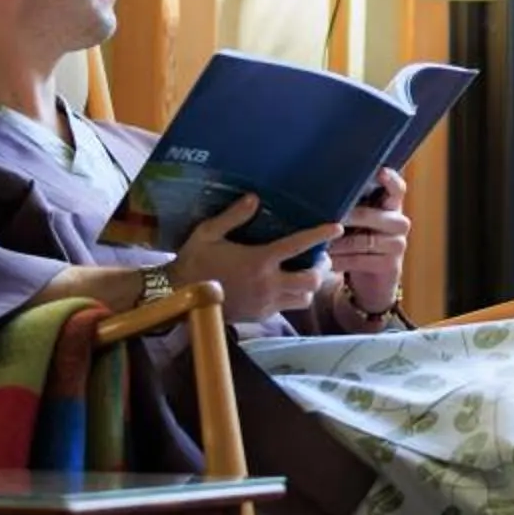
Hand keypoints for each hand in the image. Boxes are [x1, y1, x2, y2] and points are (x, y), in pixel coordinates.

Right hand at [166, 193, 337, 324]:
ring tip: (303, 274)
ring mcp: (265, 303)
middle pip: (311, 281)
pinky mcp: (259, 316)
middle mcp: (267, 284)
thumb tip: (254, 198)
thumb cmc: (193, 261)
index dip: (320, 235)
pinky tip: (281, 286)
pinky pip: (286, 308)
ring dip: (308, 287)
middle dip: (319, 270)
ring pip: (303, 299)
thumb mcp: (208, 233)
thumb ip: (233, 216)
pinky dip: (291, 298)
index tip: (336, 227)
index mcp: (258, 260)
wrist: (177, 297)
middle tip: (317, 259)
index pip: (298, 246)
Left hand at [326, 166, 411, 319]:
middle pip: (371, 215)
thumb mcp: (357, 219)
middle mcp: (399, 223)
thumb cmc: (358, 239)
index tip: (379, 171)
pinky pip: (360, 260)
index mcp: (392, 205)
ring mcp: (397, 245)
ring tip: (319, 242)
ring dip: (337, 243)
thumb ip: (351, 203)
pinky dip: (340, 260)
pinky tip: (326, 260)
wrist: (370, 278)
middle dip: (346, 217)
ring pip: (362, 241)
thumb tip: (325, 186)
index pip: (397, 188)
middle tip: (325, 216)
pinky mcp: (391, 265)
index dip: (390, 179)